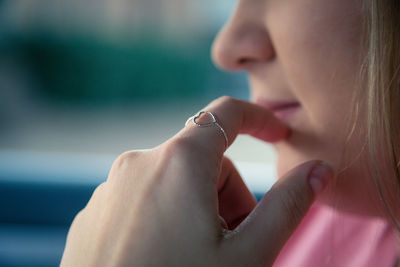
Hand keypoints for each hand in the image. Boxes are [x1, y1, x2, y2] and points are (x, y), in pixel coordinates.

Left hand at [60, 96, 333, 266]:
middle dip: (227, 194)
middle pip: (203, 160)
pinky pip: (143, 199)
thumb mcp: (248, 256)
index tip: (279, 134)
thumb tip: (320, 168)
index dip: (259, 120)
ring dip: (197, 208)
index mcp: (177, 162)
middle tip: (231, 244)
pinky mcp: (94, 213)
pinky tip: (163, 259)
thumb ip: (289, 205)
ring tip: (197, 256)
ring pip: (173, 180)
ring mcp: (110, 189)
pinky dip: (165, 218)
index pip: (226, 115)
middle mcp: (138, 164)